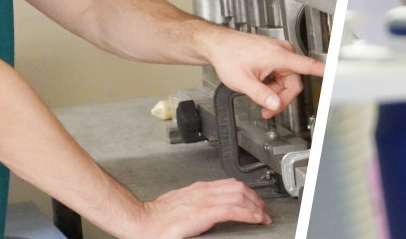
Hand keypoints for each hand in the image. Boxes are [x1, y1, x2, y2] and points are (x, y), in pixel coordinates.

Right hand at [115, 179, 268, 238]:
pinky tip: (255, 219)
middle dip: (255, 198)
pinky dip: (248, 213)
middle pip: (238, 187)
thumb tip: (205, 212)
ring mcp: (204, 201)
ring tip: (261, 216)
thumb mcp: (180, 204)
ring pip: (239, 195)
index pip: (229, 185)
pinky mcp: (204, 213)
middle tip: (262, 210)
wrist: (143, 221)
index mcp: (198, 190)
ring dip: (255, 206)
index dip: (246, 193)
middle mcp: (203, 192)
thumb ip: (195, 205)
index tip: (254, 203)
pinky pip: (233, 210)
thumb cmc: (157, 218)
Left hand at [200, 30, 325, 117]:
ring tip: (257, 94)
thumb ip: (261, 94)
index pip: (307, 65)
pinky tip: (259, 85)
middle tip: (266, 108)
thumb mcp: (242, 81)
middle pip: (293, 83)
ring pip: (287, 82)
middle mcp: (282, 52)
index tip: (336, 75)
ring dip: (274, 92)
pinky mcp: (275, 57)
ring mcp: (279, 54)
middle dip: (280, 98)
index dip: (323, 72)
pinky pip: (281, 76)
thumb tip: (275, 104)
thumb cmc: (228, 55)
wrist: (218, 45)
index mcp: (278, 55)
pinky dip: (271, 85)